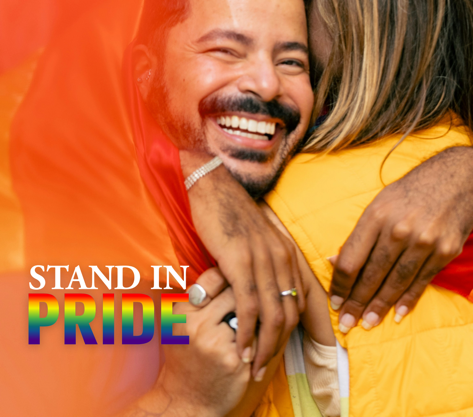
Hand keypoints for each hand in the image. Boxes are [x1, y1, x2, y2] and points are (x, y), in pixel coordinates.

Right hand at [120, 269, 251, 416]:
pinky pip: (258, 337)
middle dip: (247, 296)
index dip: (230, 277)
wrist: (187, 402)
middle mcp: (196, 325)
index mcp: (182, 311)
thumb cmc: (186, 358)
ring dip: (256, 316)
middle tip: (251, 301)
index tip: (236, 281)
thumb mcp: (177, 325)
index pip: (215, 276)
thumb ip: (195, 297)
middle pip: (236, 292)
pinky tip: (259, 342)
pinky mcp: (235, 361)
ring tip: (256, 321)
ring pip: (250, 312)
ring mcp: (216, 343)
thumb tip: (223, 265)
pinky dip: (262, 338)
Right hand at [180, 151, 303, 378]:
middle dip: (280, 348)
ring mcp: (263, 260)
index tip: (289, 354)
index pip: (302, 302)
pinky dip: (247, 332)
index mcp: (287, 254)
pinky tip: (241, 347)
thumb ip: (264, 265)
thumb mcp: (256, 240)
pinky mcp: (241, 262)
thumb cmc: (229, 212)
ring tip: (254, 367)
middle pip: (290, 315)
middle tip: (266, 370)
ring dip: (265, 347)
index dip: (298, 332)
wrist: (213, 184)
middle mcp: (281, 258)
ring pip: (273, 316)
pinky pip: (249, 306)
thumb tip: (261, 293)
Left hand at [330, 146, 472, 332]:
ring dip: (380, 306)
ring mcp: (424, 241)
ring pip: (396, 282)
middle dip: (356, 303)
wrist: (454, 179)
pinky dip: (408, 300)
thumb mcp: (379, 203)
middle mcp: (399, 229)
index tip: (334, 301)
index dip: (341, 284)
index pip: (352, 258)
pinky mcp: (444, 250)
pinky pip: (422, 281)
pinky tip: (396, 313)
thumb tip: (334, 262)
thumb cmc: (410, 192)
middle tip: (346, 323)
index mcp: (377, 214)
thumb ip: (359, 234)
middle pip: (372, 274)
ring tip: (367, 323)